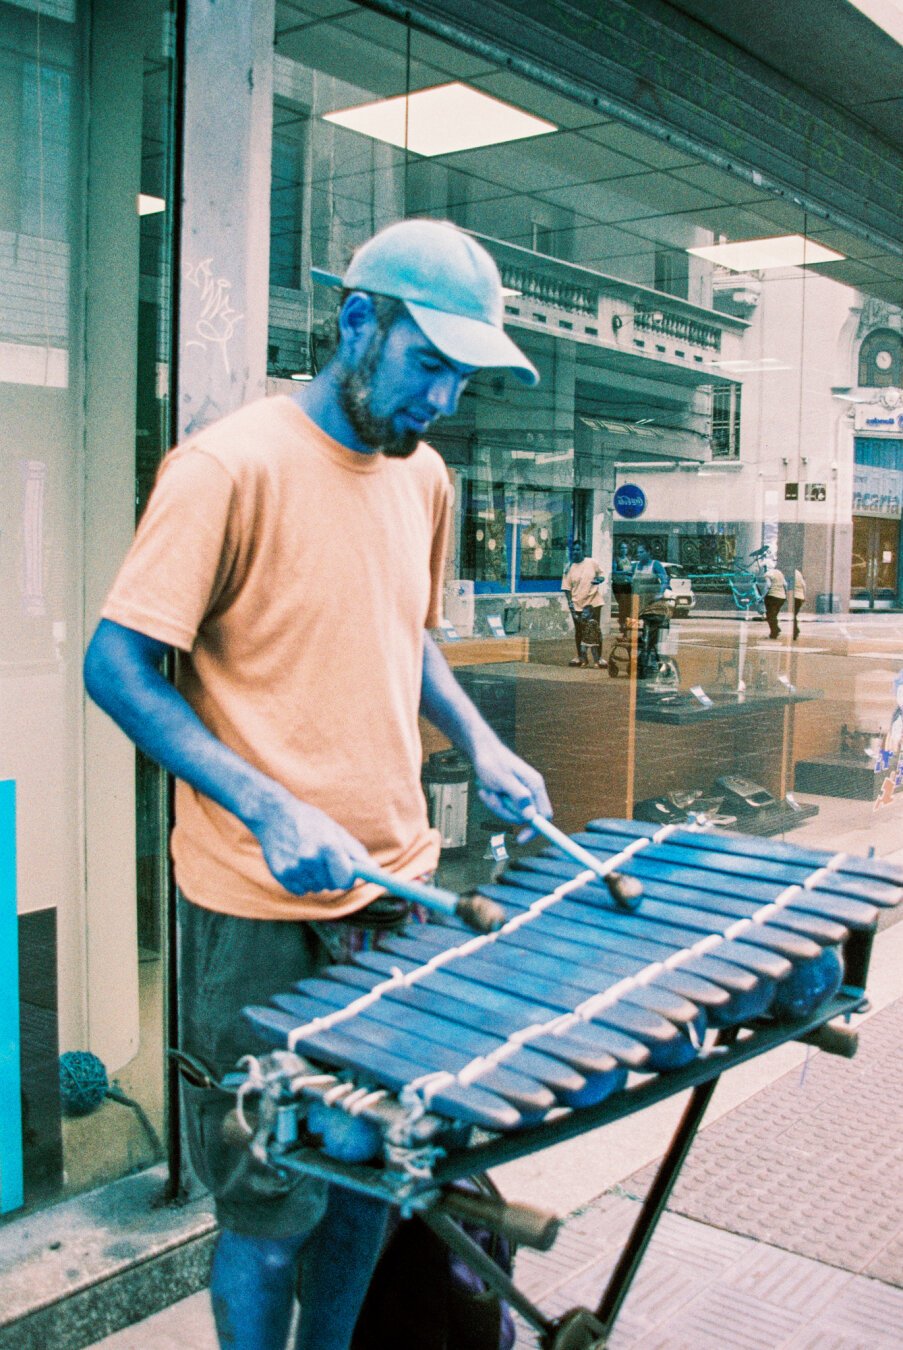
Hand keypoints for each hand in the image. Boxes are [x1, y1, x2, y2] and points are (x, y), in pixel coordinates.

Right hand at [252, 791, 370, 894]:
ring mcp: (294, 868)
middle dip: (332, 876)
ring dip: (316, 878)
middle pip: (332, 885)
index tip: (348, 874)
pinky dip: (301, 882)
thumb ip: (355, 851)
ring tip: (307, 857)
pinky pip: (300, 890)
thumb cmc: (310, 821)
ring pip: (316, 888)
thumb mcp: (335, 830)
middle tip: (323, 858)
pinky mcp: (281, 874)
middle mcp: (310, 858)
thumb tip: (374, 869)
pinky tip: (295, 863)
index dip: (349, 878)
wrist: (273, 814)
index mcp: (328, 846)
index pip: (346, 879)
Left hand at [471, 736, 551, 838]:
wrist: (481, 751)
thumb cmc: (492, 761)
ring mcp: (522, 793)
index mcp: (535, 785)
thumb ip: (518, 797)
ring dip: (496, 805)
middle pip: (524, 817)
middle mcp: (532, 790)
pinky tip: (487, 789)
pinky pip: (504, 808)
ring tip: (489, 790)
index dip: (536, 830)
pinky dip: (493, 801)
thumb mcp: (503, 779)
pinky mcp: (513, 795)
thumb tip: (531, 816)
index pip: (544, 814)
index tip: (521, 839)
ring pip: (511, 813)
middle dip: (505, 811)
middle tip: (493, 796)